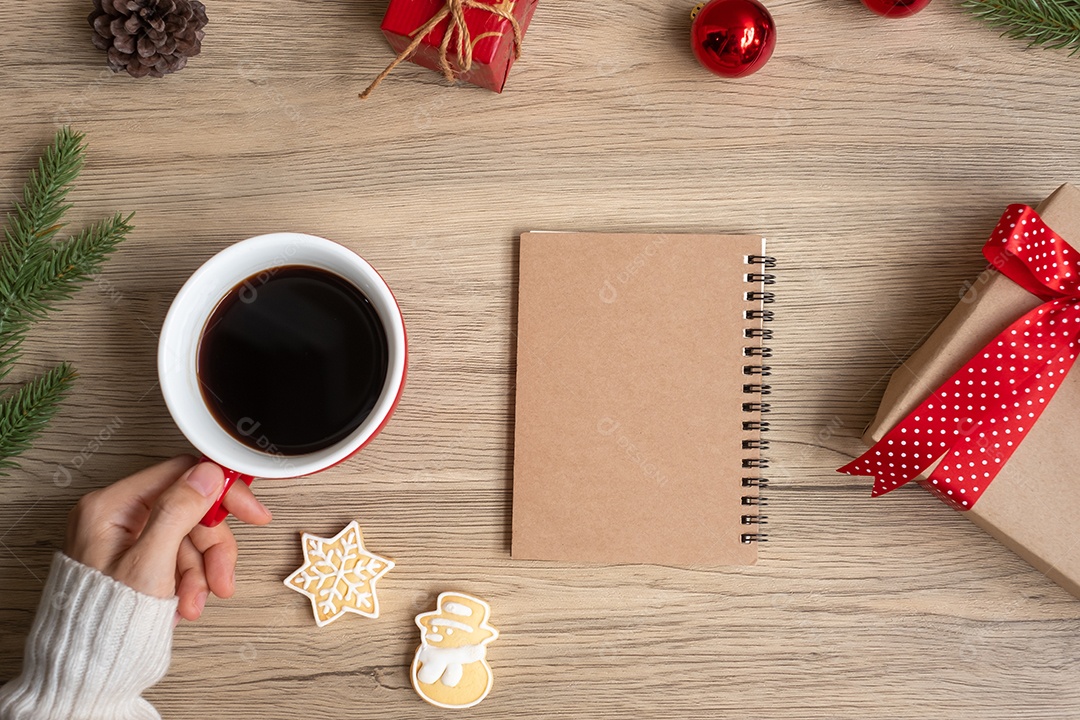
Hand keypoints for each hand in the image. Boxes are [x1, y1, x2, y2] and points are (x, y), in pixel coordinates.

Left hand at [64, 455, 272, 620]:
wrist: (90, 670)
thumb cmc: (104, 622)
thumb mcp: (149, 563)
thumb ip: (178, 512)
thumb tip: (207, 474)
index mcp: (110, 506)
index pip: (180, 475)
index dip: (220, 492)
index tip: (250, 510)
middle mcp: (116, 516)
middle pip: (189, 510)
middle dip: (211, 547)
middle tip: (223, 574)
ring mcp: (127, 537)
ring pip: (188, 537)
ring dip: (201, 571)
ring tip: (195, 603)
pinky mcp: (137, 558)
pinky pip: (178, 556)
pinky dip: (189, 580)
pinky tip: (183, 603)